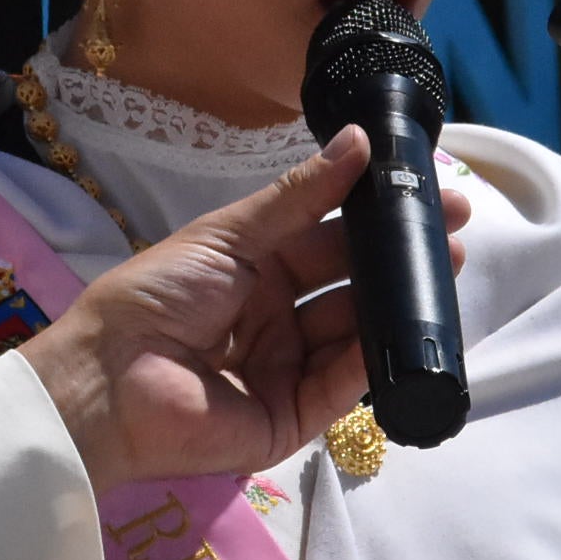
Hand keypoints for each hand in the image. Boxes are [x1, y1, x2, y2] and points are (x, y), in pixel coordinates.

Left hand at [18, 127, 472, 492]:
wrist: (108, 380)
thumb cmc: (157, 296)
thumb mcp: (229, 234)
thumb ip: (300, 196)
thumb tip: (360, 140)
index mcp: (254, 269)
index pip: (328, 239)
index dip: (374, 217)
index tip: (428, 195)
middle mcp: (275, 318)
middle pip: (349, 285)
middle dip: (398, 261)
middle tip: (452, 234)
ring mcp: (285, 369)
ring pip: (353, 334)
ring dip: (395, 306)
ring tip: (442, 272)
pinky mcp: (291, 419)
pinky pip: (340, 386)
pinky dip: (372, 359)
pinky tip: (404, 327)